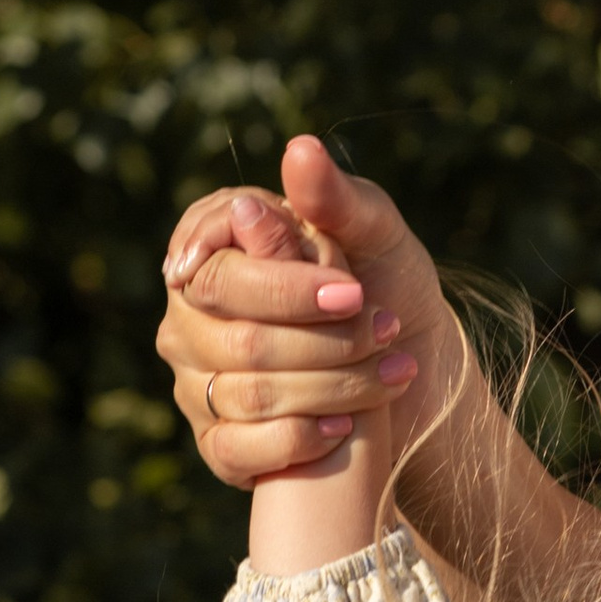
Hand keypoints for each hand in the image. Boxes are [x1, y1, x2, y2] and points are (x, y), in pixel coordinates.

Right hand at [156, 140, 444, 487]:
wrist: (411, 367)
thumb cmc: (386, 283)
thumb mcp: (374, 233)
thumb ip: (333, 199)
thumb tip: (298, 151)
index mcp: (211, 249)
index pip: (218, 270)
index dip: (286, 287)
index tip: (352, 291)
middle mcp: (189, 314)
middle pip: (238, 337)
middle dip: (324, 340)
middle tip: (386, 330)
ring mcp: (195, 380)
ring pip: (246, 393)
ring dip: (330, 386)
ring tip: (392, 370)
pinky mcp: (216, 441)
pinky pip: (235, 449)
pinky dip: (297, 439)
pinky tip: (344, 428)